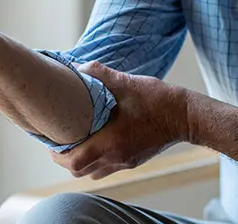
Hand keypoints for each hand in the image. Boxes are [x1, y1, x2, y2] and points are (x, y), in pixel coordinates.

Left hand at [50, 61, 189, 179]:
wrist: (186, 116)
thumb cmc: (157, 100)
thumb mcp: (127, 83)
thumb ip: (100, 74)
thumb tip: (79, 66)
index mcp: (111, 143)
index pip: (75, 162)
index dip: (58, 154)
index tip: (51, 141)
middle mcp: (116, 158)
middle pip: (79, 171)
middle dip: (65, 159)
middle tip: (59, 141)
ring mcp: (126, 162)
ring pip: (93, 172)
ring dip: (80, 162)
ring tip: (75, 143)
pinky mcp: (134, 160)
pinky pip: (107, 168)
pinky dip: (96, 160)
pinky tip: (96, 141)